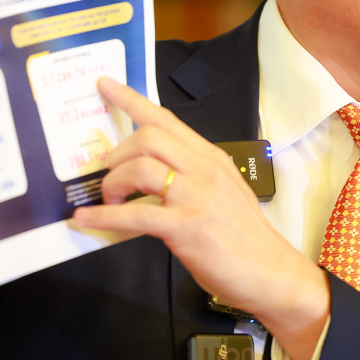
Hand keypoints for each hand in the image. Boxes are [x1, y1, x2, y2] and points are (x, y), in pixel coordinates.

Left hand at [73, 76, 330, 359]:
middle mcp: (204, 170)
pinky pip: (135, 215)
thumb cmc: (246, 239)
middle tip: (106, 174)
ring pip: (140, 169)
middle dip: (117, 153)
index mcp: (211, 159)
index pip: (167, 119)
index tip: (105, 86)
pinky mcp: (187, 227)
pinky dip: (104, 216)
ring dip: (112, 183)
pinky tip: (87, 220)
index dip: (131, 100)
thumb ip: (191, 179)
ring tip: (108, 200)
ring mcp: (196, 197)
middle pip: (148, 137)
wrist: (272, 273)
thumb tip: (149, 179)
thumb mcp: (222, 194)